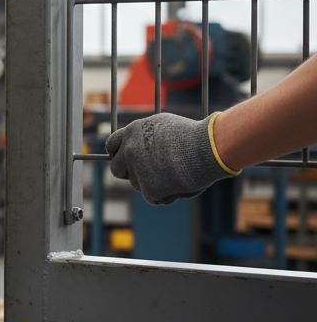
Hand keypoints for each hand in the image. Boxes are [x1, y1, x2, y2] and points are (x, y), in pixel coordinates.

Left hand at [105, 112, 238, 205]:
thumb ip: (143, 136)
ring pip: (136, 184)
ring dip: (150, 183)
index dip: (118, 154)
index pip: (111, 146)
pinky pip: (151, 197)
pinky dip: (162, 195)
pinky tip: (177, 184)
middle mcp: (129, 151)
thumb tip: (133, 145)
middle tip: (145, 173)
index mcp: (131, 132)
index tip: (126, 159)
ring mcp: (138, 170)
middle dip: (128, 172)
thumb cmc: (191, 135)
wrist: (208, 148)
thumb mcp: (161, 125)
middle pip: (116, 169)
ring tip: (173, 174)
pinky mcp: (149, 189)